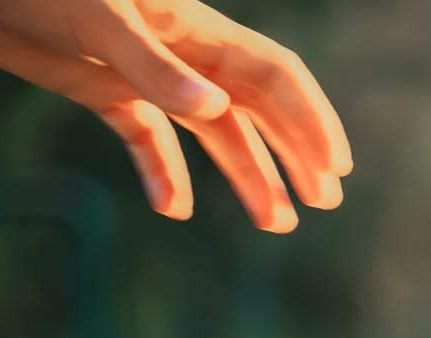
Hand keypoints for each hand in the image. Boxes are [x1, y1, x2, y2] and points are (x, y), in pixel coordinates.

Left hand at [0, 0, 350, 230]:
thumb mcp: (97, 21)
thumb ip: (156, 67)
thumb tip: (217, 109)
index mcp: (193, 28)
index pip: (273, 77)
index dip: (309, 121)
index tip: (333, 170)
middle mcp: (180, 52)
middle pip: (256, 107)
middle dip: (294, 154)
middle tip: (323, 202)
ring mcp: (144, 72)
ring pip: (212, 131)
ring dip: (247, 176)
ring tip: (275, 224)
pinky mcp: (104, 89)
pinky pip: (147, 138)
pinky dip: (164, 173)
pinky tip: (173, 207)